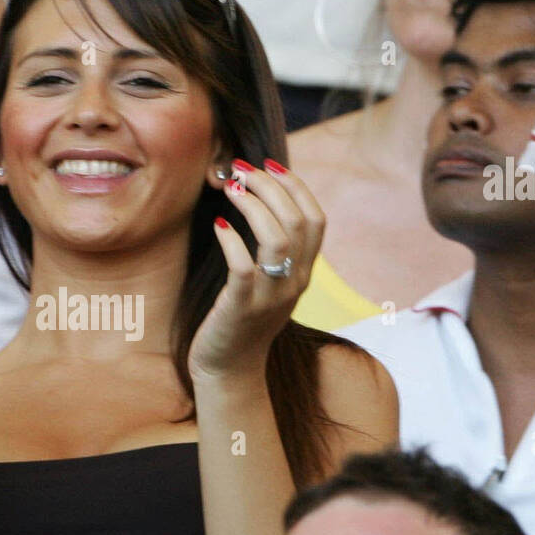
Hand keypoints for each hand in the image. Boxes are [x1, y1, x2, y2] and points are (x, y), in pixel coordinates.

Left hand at [188, 158, 322, 383]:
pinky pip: (244, 267)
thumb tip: (256, 199)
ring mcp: (270, 297)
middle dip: (270, 186)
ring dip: (254, 206)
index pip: (316, 219)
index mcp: (304, 272)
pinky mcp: (242, 308)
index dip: (296, 186)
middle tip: (241, 169)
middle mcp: (295, 282)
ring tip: (231, 188)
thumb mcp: (267, 282)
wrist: (230, 370)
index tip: (269, 164)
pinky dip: (231, 240)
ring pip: (277, 240)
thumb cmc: (241, 319)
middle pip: (297, 221)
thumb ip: (271, 249)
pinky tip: (217, 226)